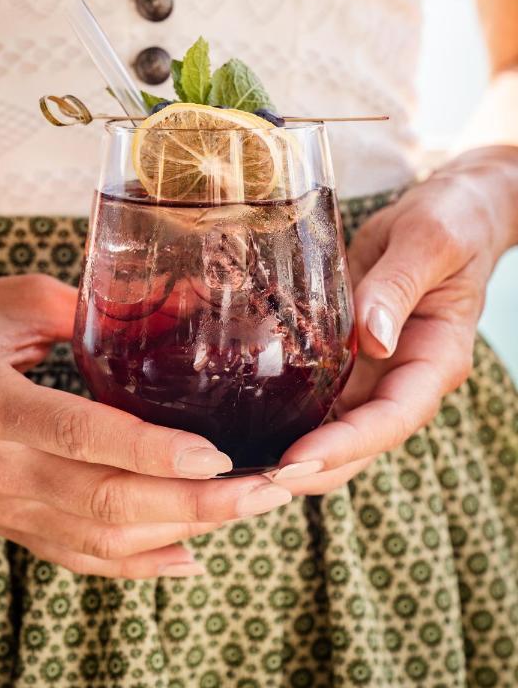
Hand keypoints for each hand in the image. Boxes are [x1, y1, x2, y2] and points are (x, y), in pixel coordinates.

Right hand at [0, 275, 291, 577]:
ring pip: (102, 539)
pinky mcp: (8, 523)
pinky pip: (79, 557)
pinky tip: (190, 556)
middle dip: (197, 502)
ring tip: (248, 511)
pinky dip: (139, 563)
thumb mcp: (22, 300)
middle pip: (106, 501)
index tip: (219, 455)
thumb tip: (197, 304)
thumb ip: (103, 308)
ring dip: (183, 530)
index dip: (153, 451)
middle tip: (267, 490)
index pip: (81, 434)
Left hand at [271, 147, 517, 494]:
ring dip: (292, 451)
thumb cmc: (451, 220)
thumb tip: (372, 339)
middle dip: (310, 467)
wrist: (451, 209)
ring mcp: (376, 370)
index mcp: (436, 358)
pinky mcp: (350, 354)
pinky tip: (243, 420)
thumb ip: (399, 286)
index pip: (393, 419)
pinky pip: (319, 394)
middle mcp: (404, 376)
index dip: (346, 446)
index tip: (296, 459)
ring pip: (335, 429)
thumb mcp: (429, 241)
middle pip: (360, 442)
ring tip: (238, 463)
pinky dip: (285, 414)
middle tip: (252, 478)